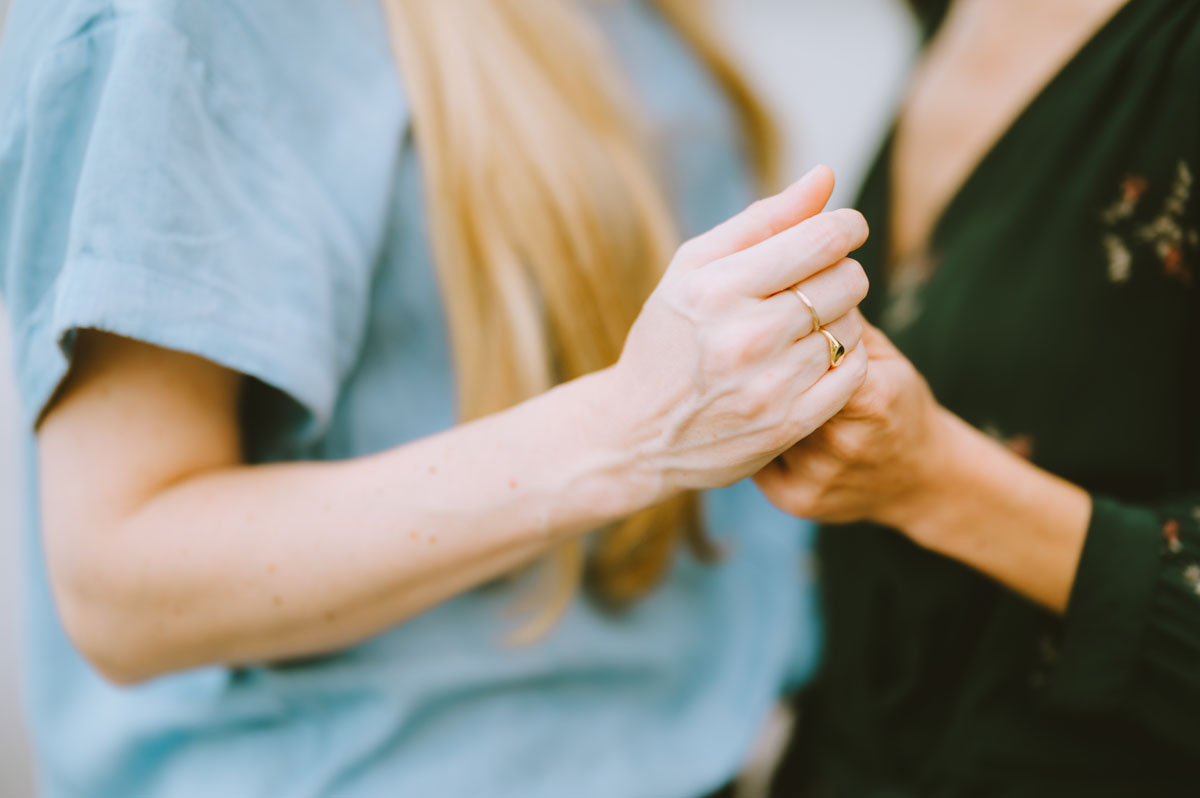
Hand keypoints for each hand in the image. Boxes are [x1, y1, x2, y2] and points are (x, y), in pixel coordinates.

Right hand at [604, 166, 870, 496]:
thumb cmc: (668, 339)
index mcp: (718, 288)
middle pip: (845, 281)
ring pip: (852, 327)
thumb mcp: (693, 269)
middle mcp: (744, 337)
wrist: (635, 434)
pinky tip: (816, 356)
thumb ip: (763, 220)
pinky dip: (846, 358)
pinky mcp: (787, 425)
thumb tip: (826, 176)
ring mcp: (768, 386)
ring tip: (808, 325)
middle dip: (841, 272)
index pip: (821, 240)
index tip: (845, 229)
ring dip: (841, 318)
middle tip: (817, 283)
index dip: (846, 227)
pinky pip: (853, 374)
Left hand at [754, 321, 947, 526]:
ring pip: (759, 423)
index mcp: (873, 399)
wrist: (920, 479)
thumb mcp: (883, 354)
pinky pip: (752, 456)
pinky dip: (746, 434)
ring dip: (746, 399)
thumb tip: (787, 275)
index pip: (812, 353)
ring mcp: (818, 476)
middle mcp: (844, 442)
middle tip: (738, 344)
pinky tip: (745, 418)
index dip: (783, 333)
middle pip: (778, 389)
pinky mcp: (797, 499)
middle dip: (759, 366)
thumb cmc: (897, 401)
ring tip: (738, 379)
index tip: (764, 318)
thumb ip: (839, 320)